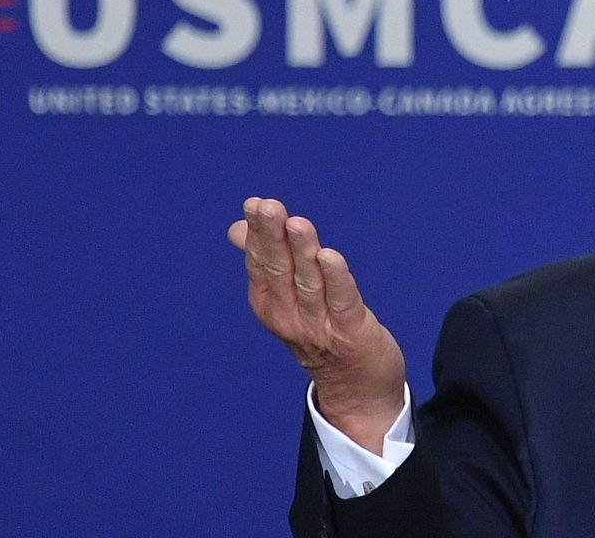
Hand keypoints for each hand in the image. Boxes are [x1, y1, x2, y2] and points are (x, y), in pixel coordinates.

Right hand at [228, 197, 407, 452]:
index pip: (260, 263)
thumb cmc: (322, 334)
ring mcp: (318, 326)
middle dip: (272, 237)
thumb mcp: (287, 299)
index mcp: (270, 305)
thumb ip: (266, 261)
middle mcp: (288, 316)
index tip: (255, 204)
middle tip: (267, 207)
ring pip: (308, 283)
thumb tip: (238, 227)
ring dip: (302, 252)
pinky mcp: (349, 332)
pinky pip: (341, 301)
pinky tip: (330, 256)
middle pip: (278, 270)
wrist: (355, 389)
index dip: (258, 234)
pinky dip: (336, 279)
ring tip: (297, 223)